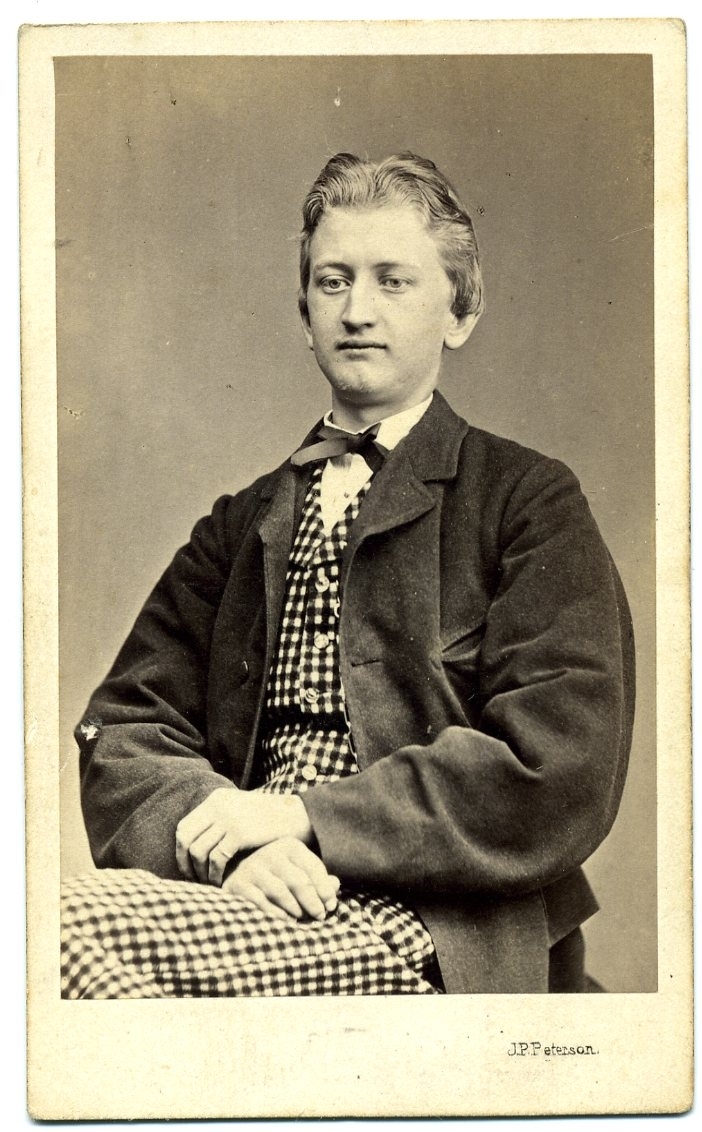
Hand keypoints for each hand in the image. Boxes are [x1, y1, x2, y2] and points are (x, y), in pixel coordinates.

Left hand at [175, 787, 312, 884]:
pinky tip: (221, 883)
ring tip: (209, 884)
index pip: (185, 826)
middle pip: (186, 838)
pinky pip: (216, 858)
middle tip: (193, 880)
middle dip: (186, 863)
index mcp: (216, 800)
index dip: (181, 850)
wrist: (296, 816)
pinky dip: (214, 874)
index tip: (188, 868)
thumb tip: (198, 844)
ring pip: (198, 850)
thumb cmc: (270, 819)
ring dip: (200, 872)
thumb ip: (221, 820)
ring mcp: (228, 819)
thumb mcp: (241, 810)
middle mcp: (218, 807)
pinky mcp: (239, 833)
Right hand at [222, 837, 340, 921]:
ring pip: (281, 892)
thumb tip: (335, 884)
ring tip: (303, 919)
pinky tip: (286, 921)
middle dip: (313, 902)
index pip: (313, 867)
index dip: (325, 889)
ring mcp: (253, 868)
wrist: (235, 874)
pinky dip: (277, 914)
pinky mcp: (239, 885)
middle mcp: (271, 853)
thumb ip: (318, 878)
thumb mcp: (297, 870)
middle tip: (320, 916)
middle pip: (298, 881)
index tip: (331, 906)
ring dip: (296, 909)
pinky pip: (262, 903)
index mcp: (289, 847)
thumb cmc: (275, 875)